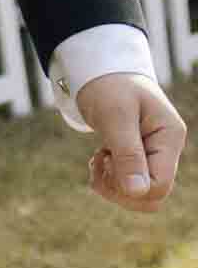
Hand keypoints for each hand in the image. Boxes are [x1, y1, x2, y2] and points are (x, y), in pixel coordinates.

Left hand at [76, 73, 183, 212]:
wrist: (100, 71)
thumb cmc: (109, 86)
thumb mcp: (115, 116)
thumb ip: (128, 154)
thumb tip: (137, 192)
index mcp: (169, 137)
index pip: (159, 186)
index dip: (129, 187)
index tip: (106, 161)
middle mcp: (167, 149)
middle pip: (150, 196)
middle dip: (118, 189)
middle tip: (99, 163)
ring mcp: (154, 155)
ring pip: (138, 194)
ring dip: (111, 185)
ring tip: (97, 159)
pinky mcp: (140, 158)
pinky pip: (128, 184)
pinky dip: (108, 179)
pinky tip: (100, 158)